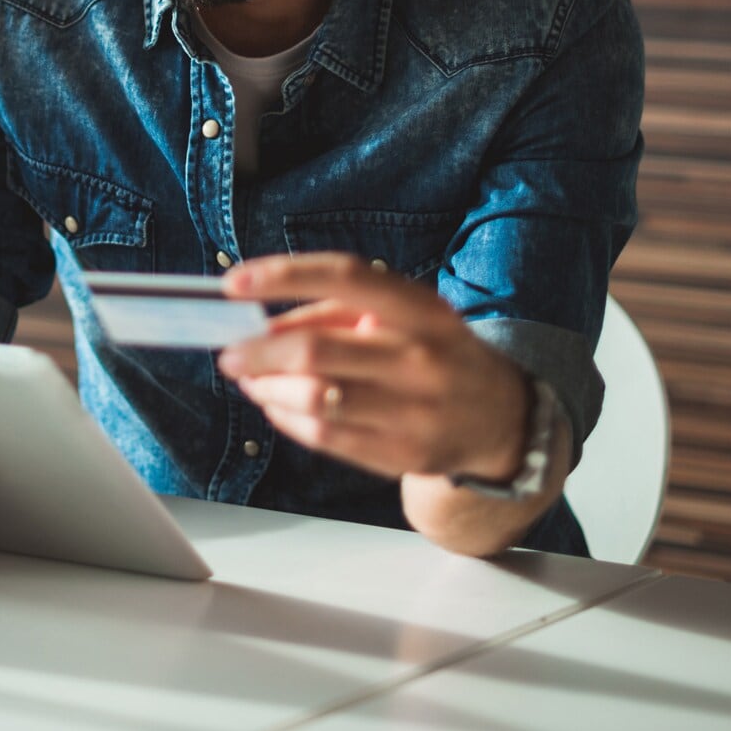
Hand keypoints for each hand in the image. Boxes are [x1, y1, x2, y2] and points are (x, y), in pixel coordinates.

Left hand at [216, 253, 528, 483]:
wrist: (500, 417)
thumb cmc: (433, 351)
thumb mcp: (402, 315)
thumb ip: (336, 312)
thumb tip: (264, 324)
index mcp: (422, 309)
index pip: (346, 278)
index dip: (284, 276)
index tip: (234, 283)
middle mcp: (422, 357)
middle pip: (318, 350)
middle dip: (259, 352)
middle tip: (230, 353)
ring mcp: (414, 411)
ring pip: (315, 400)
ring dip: (268, 389)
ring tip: (252, 380)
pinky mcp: (402, 454)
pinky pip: (325, 437)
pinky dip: (287, 419)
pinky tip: (278, 406)